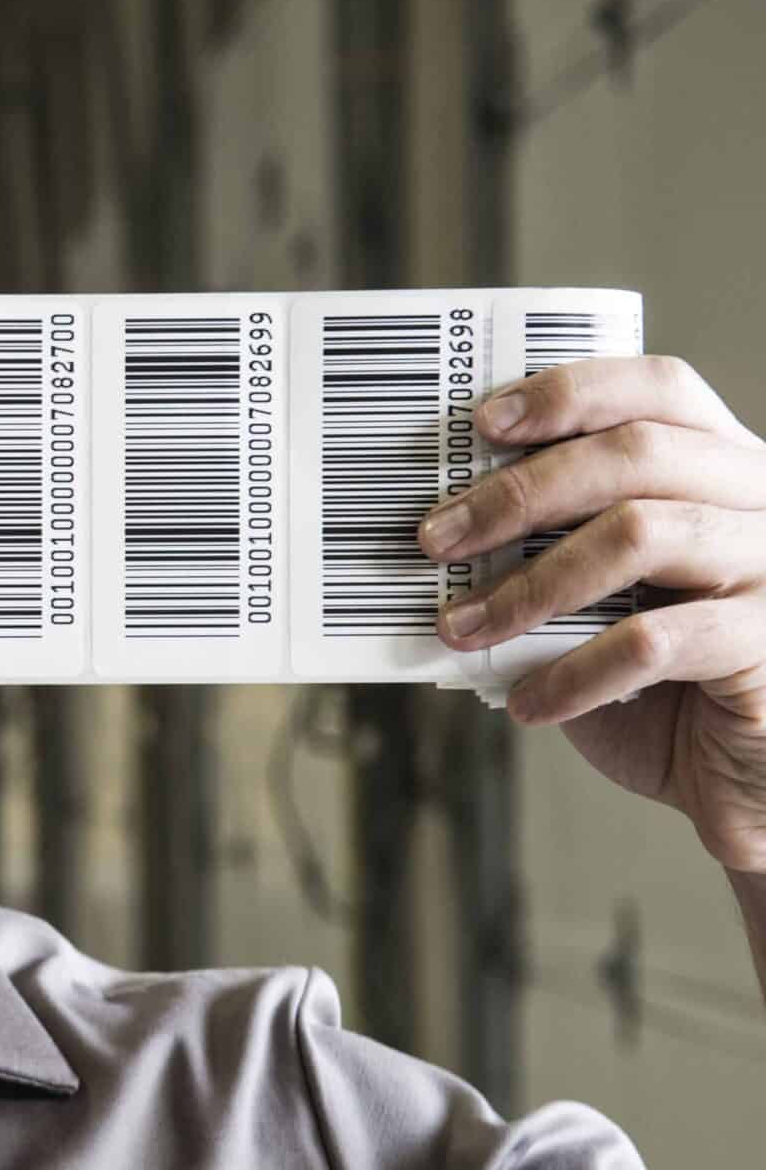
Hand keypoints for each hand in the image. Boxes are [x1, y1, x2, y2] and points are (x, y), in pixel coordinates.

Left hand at [419, 353, 765, 870]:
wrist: (744, 780)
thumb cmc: (665, 687)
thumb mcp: (602, 609)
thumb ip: (553, 559)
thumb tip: (445, 542)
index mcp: (722, 469)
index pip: (659, 388)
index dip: (571, 392)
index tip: (483, 421)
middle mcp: (760, 499)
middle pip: (636, 452)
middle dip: (518, 492)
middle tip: (436, 540)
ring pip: (640, 533)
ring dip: (530, 583)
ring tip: (463, 628)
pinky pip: (653, 640)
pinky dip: (572, 672)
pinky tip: (529, 704)